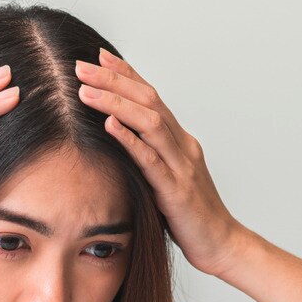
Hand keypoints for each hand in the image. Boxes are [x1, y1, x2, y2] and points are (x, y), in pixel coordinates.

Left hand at [75, 48, 246, 276]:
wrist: (221, 244)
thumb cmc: (190, 216)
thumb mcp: (166, 179)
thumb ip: (149, 158)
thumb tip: (119, 143)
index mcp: (180, 141)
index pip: (150, 97)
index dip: (125, 74)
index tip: (98, 57)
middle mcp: (183, 146)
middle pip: (148, 100)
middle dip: (113, 80)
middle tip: (79, 66)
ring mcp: (182, 166)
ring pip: (149, 122)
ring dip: (115, 103)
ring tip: (85, 90)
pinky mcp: (176, 191)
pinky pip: (151, 160)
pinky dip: (130, 139)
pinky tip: (109, 124)